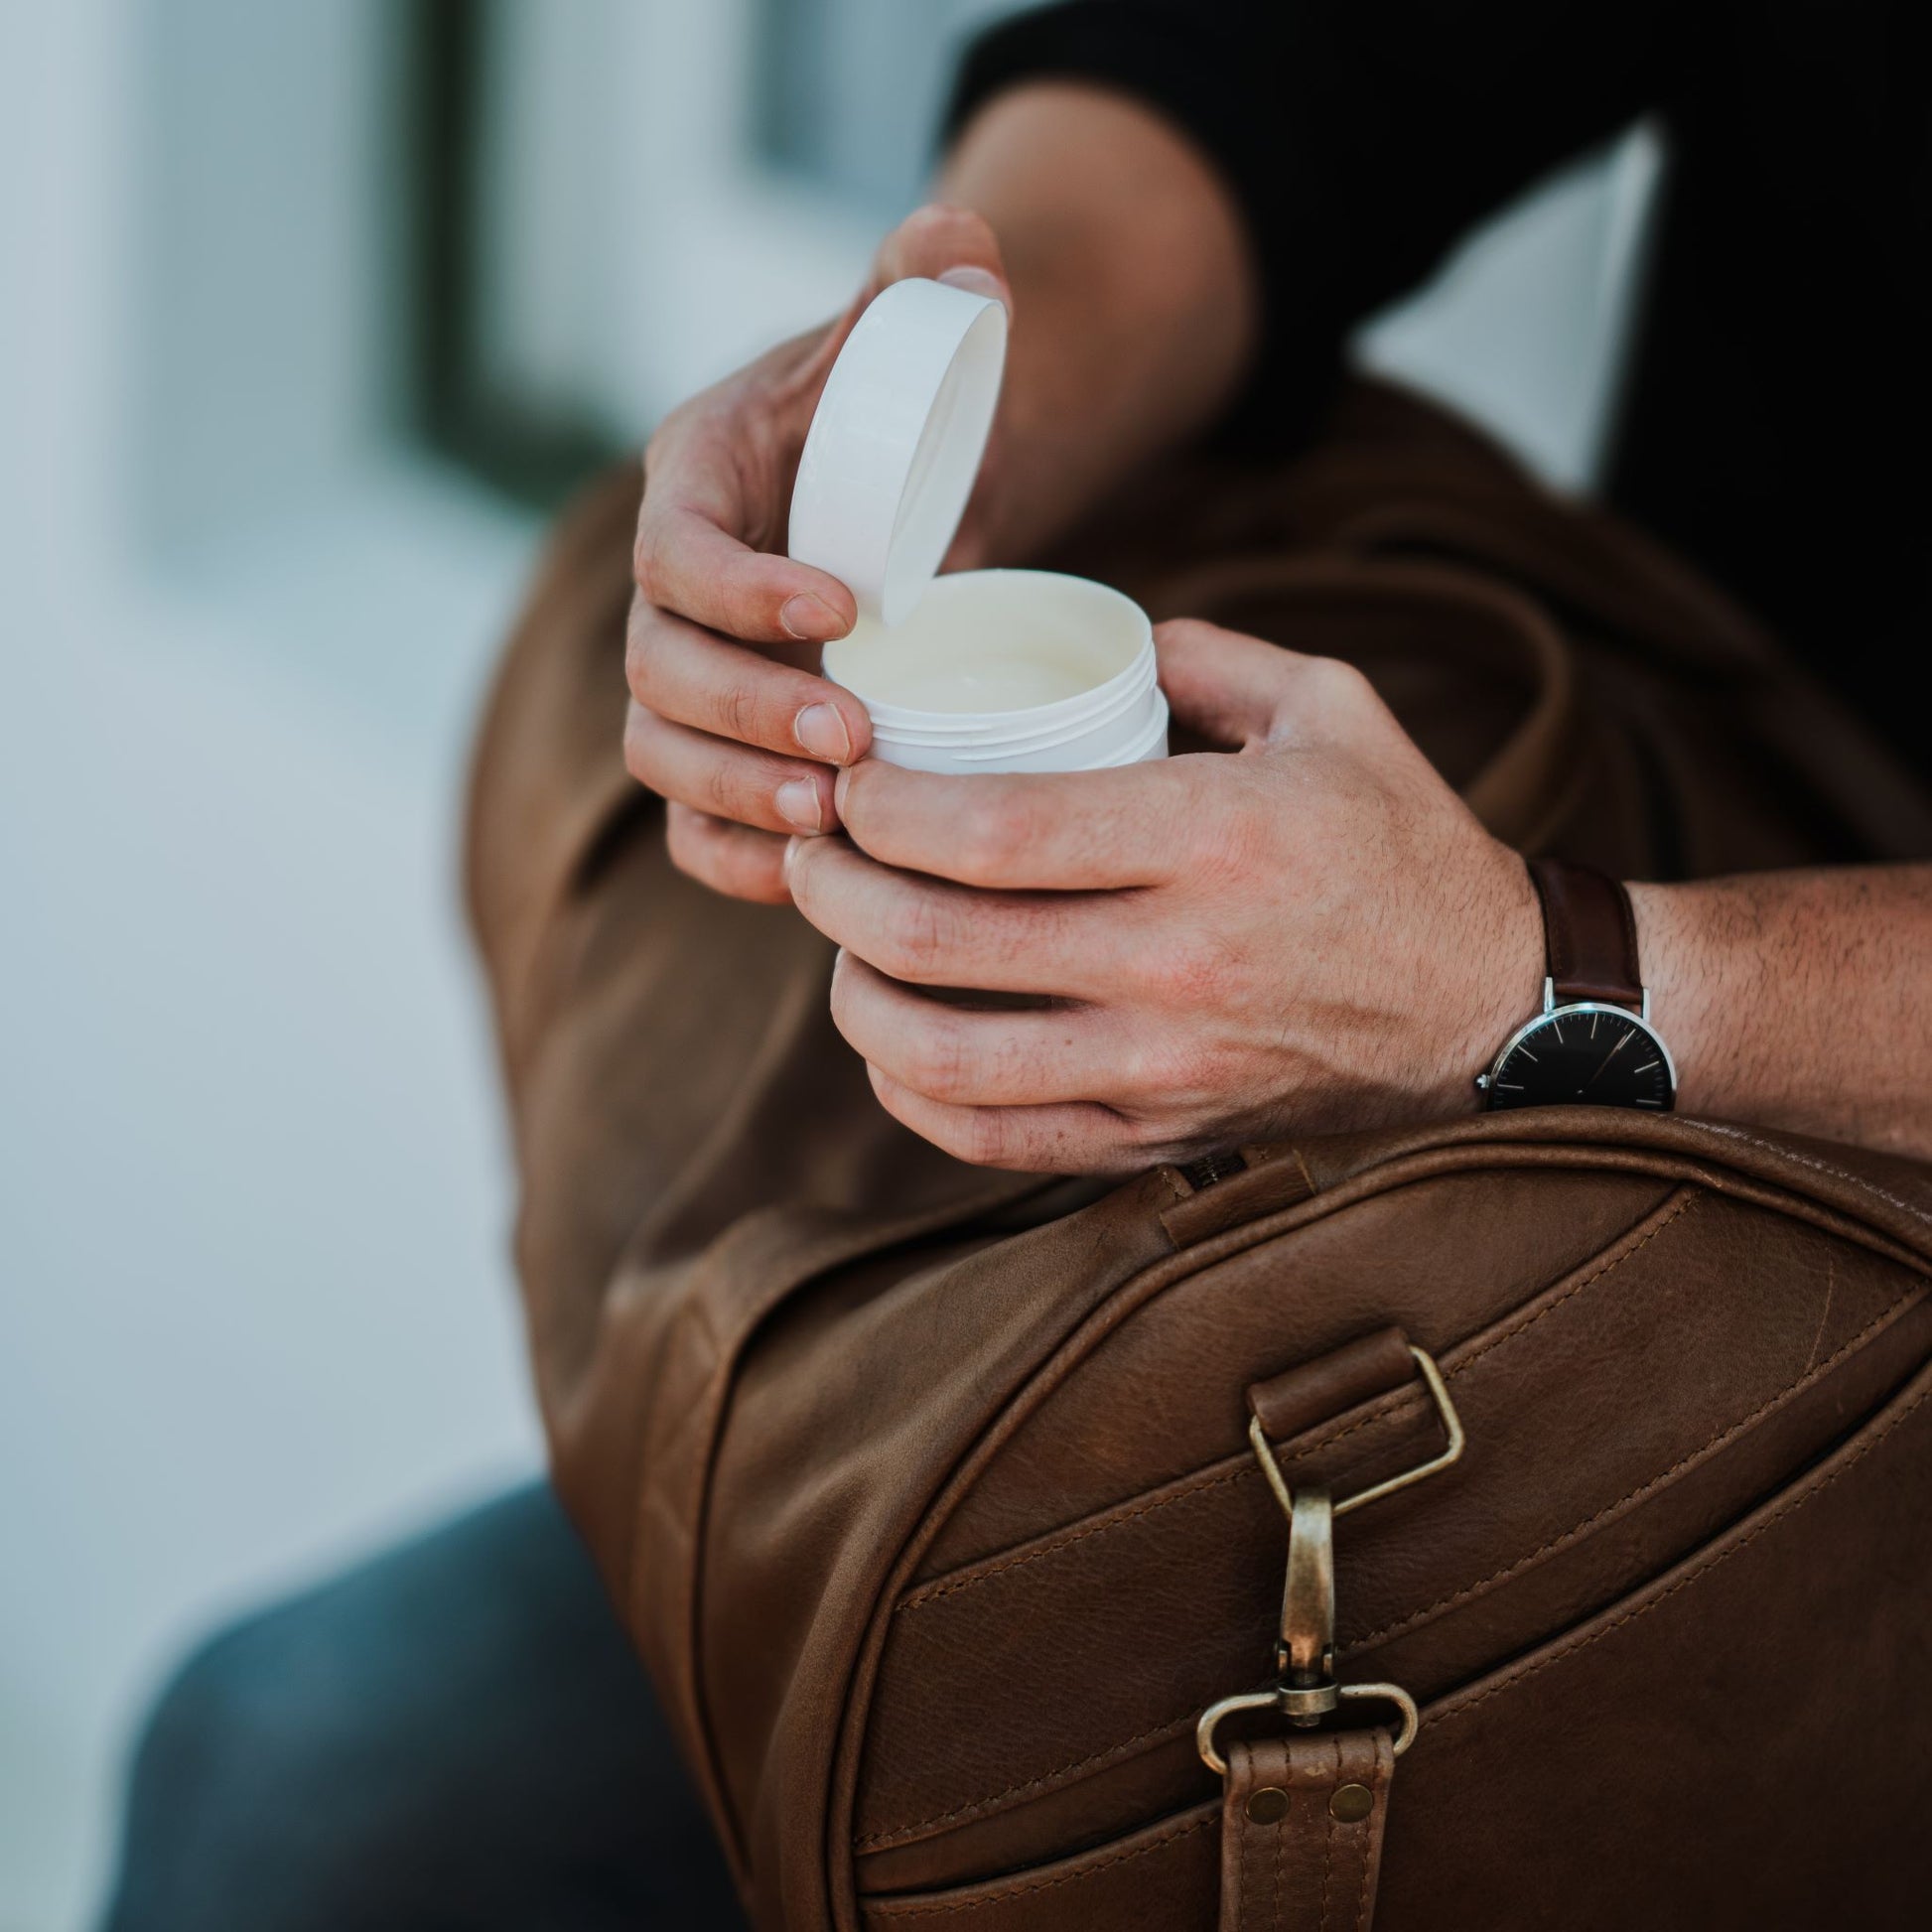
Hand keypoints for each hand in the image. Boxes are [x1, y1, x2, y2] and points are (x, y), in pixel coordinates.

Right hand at [623, 206, 1014, 904]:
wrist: (890, 489)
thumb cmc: (891, 413)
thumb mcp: (902, 338)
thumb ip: (921, 279)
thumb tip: (959, 244)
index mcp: (695, 481)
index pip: (674, 550)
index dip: (739, 591)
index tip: (843, 611)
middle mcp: (671, 587)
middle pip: (656, 669)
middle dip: (745, 710)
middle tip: (852, 735)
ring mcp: (687, 673)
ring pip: (662, 755)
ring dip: (739, 793)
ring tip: (839, 813)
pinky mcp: (717, 743)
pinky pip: (691, 818)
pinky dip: (736, 855)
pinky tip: (813, 875)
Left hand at [784, 621, 1543, 1172]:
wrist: (1491, 1007)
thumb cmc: (1404, 845)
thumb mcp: (1331, 708)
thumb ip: (1206, 654)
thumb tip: (1100, 637)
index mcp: (1212, 836)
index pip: (989, 830)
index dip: (880, 806)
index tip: (850, 782)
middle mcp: (1180, 962)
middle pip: (938, 939)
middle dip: (832, 891)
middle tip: (811, 854)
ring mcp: (1167, 1065)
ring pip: (945, 1060)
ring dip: (854, 1000)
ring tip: (839, 948)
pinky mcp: (1162, 1134)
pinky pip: (998, 1141)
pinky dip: (915, 1099)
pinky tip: (895, 1047)